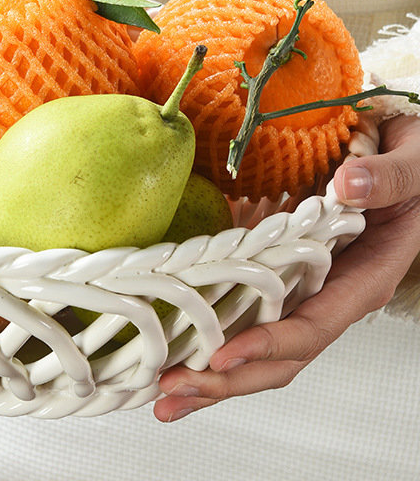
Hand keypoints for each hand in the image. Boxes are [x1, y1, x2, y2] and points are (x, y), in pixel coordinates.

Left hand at [154, 113, 419, 422]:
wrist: (411, 166)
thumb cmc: (414, 172)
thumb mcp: (413, 167)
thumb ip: (386, 179)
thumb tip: (347, 187)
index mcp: (363, 281)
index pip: (313, 326)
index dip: (267, 344)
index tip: (223, 355)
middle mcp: (332, 298)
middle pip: (280, 357)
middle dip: (226, 380)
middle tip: (170, 393)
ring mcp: (306, 293)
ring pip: (261, 348)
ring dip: (213, 374)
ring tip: (165, 394)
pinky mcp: (286, 279)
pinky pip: (250, 316)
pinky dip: (213, 338)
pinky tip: (179, 353)